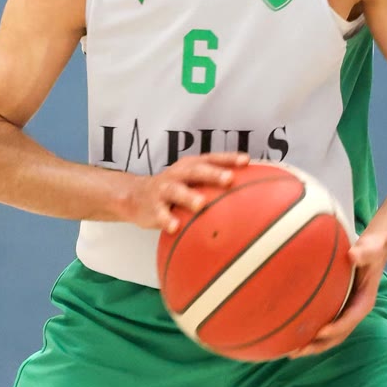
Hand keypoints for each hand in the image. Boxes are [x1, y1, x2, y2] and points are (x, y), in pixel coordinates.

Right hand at [121, 152, 250, 232]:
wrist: (135, 196)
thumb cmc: (174, 189)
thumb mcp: (192, 182)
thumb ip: (214, 185)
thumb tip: (250, 193)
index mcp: (190, 166)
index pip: (212, 158)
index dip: (228, 158)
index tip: (246, 161)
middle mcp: (177, 174)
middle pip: (196, 171)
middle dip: (213, 174)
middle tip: (229, 179)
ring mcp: (164, 190)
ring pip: (176, 191)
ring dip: (189, 196)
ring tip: (200, 204)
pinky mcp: (152, 207)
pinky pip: (160, 213)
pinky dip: (166, 219)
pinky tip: (174, 227)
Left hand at [291, 231, 386, 356]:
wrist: (372, 253)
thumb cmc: (371, 251)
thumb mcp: (370, 250)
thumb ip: (364, 253)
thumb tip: (353, 254)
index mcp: (364, 302)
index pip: (350, 320)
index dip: (336, 328)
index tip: (320, 332)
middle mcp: (354, 312)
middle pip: (337, 336)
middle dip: (319, 345)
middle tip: (298, 351)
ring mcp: (345, 313)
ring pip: (329, 336)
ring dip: (312, 345)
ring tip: (290, 352)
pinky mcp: (336, 310)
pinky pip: (323, 326)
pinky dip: (309, 334)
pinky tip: (291, 336)